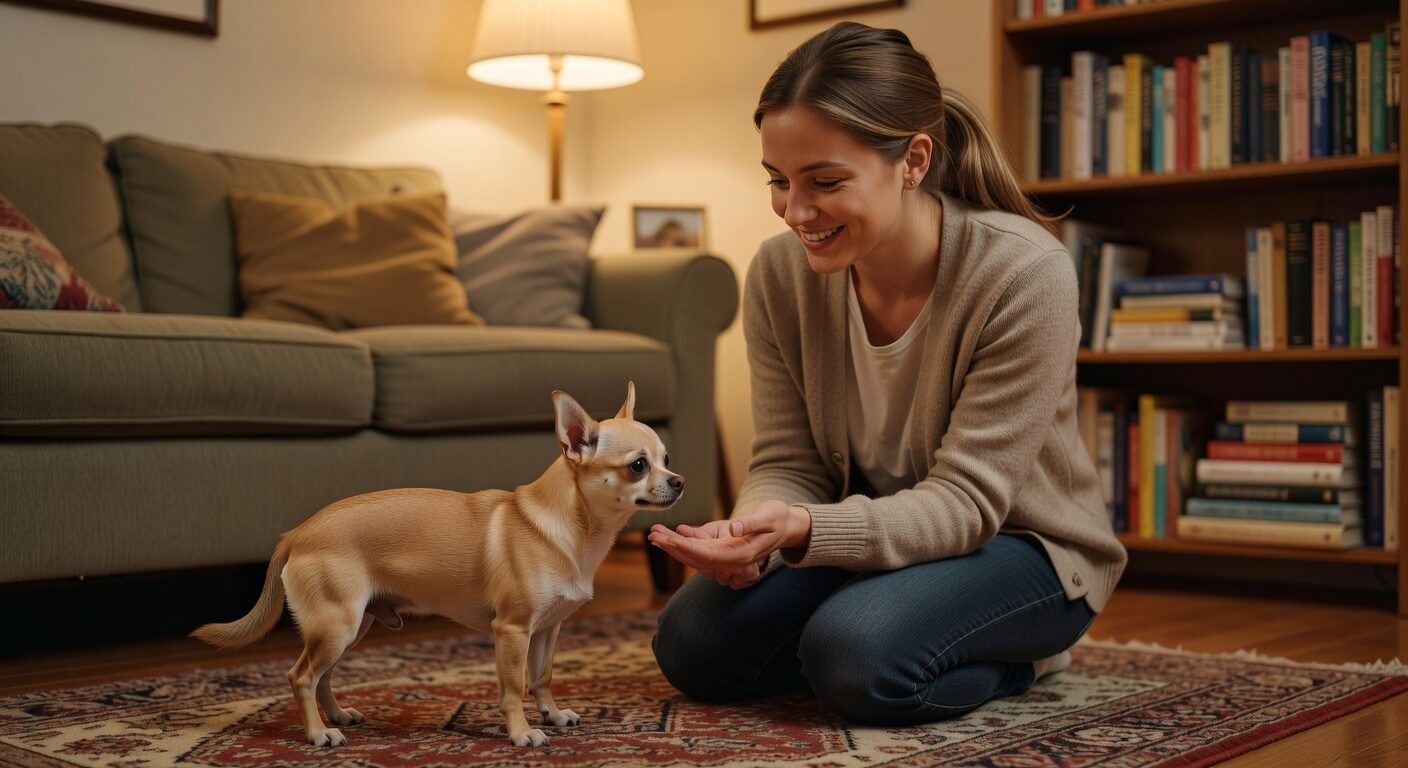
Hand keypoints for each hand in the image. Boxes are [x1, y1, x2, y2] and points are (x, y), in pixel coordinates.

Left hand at [648, 500, 808, 588]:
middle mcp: (732, 561)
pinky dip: (683, 544)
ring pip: (695, 556)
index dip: (688, 548)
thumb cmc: (778, 518)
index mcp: (742, 555)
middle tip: (652, 536)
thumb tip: (733, 528)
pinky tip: (669, 535)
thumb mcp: (768, 517)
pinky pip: (699, 551)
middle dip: (673, 548)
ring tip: (654, 535)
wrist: (787, 526)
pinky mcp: (723, 550)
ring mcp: (726, 558)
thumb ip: (750, 523)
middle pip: (696, 558)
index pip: (708, 555)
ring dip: (674, 547)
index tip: (670, 540)